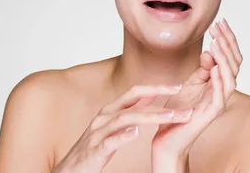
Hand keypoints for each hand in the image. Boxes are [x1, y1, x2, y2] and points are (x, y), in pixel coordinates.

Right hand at [52, 84, 192, 172]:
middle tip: (181, 92)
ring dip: (151, 116)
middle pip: (133, 98)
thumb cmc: (94, 148)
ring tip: (171, 116)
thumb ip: (130, 111)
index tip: (179, 85)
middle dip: (158, 93)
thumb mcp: (113, 127)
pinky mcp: (94, 150)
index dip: (157, 86)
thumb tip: (151, 96)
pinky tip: (137, 133)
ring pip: (126, 118)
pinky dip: (124, 136)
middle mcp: (104, 117)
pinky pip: (110, 141)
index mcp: (110, 110)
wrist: (69, 171)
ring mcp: (98, 133)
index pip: (136, 91)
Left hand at [151, 19, 242, 169]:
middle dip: (227, 43)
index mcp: (218, 82)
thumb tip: (209, 51)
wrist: (168, 137)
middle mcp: (222, 91)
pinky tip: (214, 65)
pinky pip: (221, 95)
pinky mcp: (211, 113)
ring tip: (217, 42)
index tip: (219, 22)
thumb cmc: (178, 111)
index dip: (226, 39)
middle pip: (234, 64)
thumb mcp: (189, 84)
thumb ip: (202, 69)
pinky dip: (219, 79)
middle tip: (218, 26)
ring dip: (224, 58)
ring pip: (230, 77)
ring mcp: (218, 102)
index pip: (229, 57)